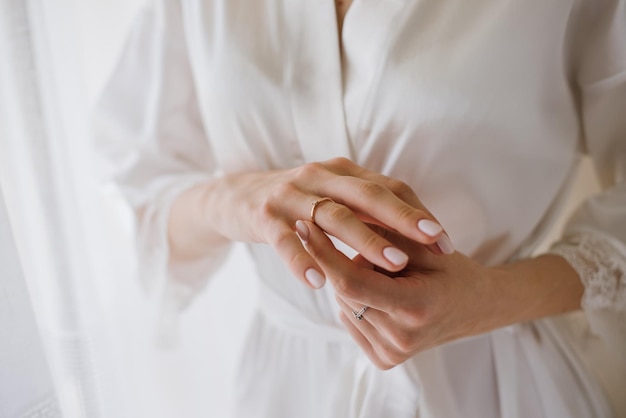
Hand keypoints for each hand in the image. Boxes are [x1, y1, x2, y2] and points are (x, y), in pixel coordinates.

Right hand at [186, 158, 451, 288]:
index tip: (446, 241)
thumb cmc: (295, 202)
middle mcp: (318, 177)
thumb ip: (365, 208)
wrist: (233, 197)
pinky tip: (319, 281)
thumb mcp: (331, 197)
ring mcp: (290, 195)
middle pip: (367, 195)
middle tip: (435, 242)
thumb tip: (410, 232)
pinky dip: (302, 258)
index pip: (387, 188)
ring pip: (332, 216)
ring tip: (395, 264)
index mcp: (341, 172)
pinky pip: (285, 239)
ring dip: (365, 240)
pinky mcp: (263, 216)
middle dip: (404, 219)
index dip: (418, 213)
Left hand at [296, 220, 497, 368]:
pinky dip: (357, 300)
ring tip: (386, 276)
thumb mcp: (424, 243)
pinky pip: (351, 319)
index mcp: (415, 306)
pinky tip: (381, 293)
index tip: (305, 225)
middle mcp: (401, 337)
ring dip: (352, 282)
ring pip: (345, 304)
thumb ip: (384, 234)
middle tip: (369, 249)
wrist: (474, 307)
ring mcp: (393, 353)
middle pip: (344, 291)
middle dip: (344, 263)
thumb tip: (334, 223)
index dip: (323, 252)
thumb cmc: (451, 270)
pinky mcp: (384, 359)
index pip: (351, 282)